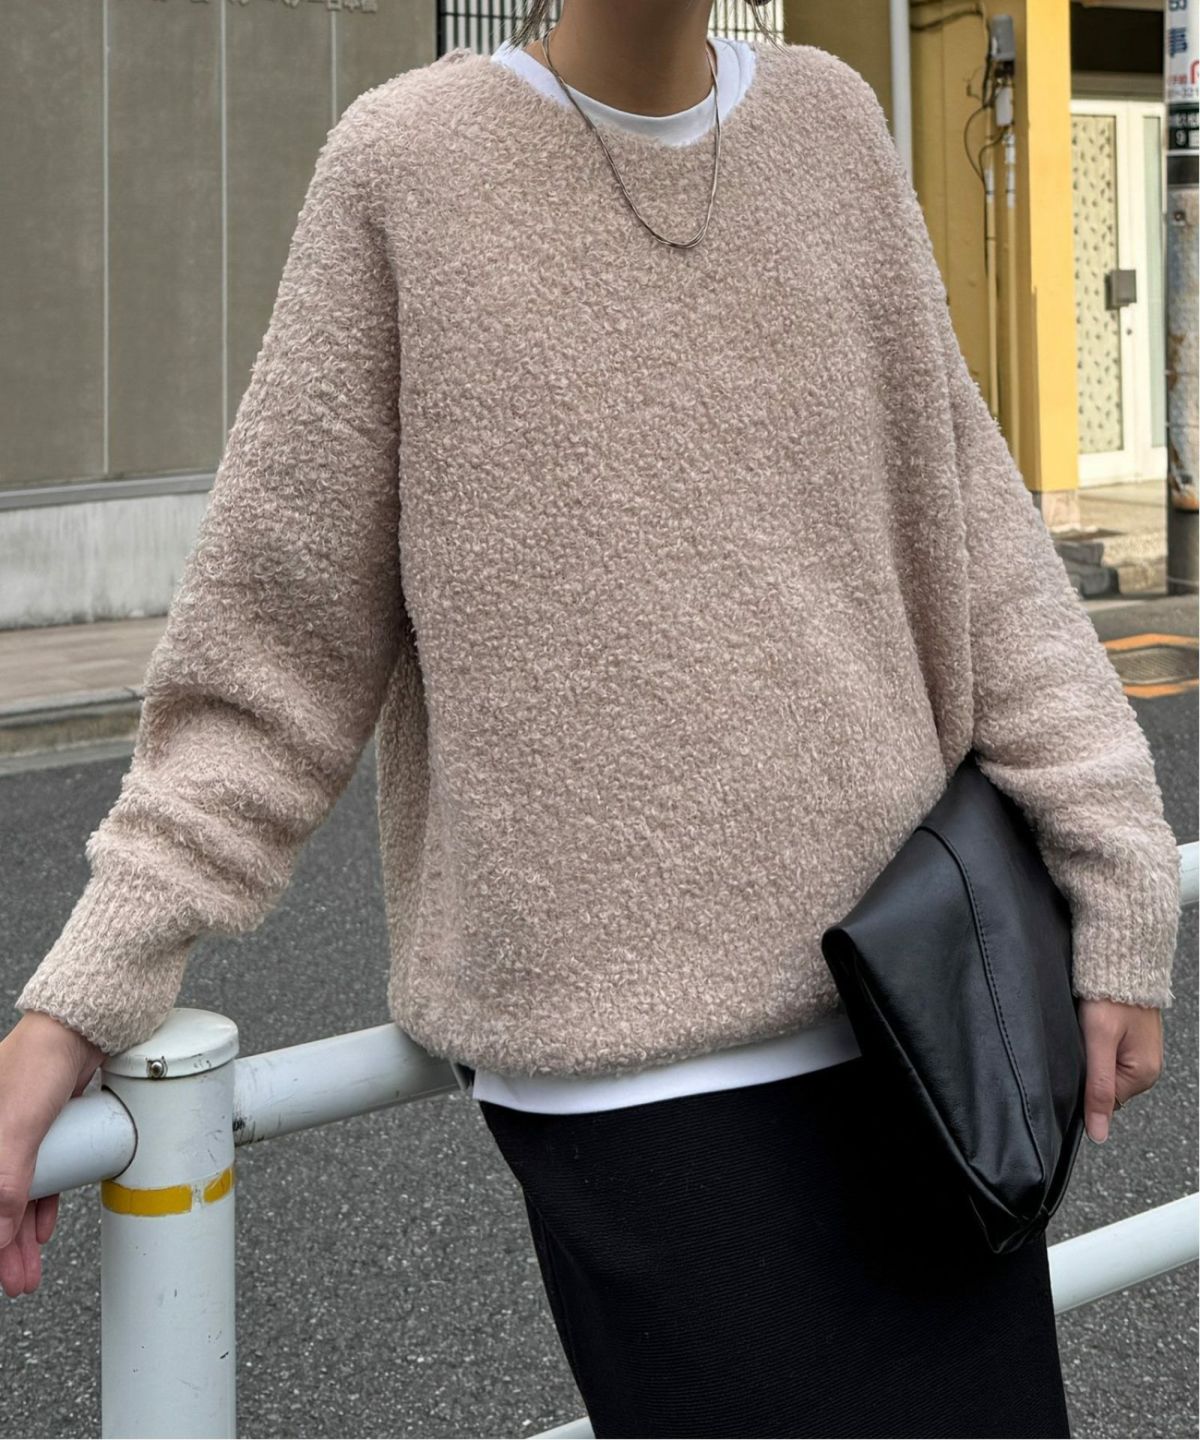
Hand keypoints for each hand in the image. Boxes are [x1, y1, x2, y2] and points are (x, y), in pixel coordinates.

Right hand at [0, 1011, 105, 1296]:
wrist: (80, 1030)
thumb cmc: (35, 1066)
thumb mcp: (15, 1134)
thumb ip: (7, 1187)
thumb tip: (0, 1236)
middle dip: (2, 1249)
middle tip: (17, 1284)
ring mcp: (14, 1135)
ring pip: (16, 1197)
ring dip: (21, 1237)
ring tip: (28, 1272)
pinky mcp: (42, 1129)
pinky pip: (38, 1178)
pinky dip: (40, 1206)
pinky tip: (41, 1231)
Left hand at [1078, 998, 1162, 1144]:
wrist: (1123, 960)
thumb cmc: (1111, 997)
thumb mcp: (1099, 1043)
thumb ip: (1098, 1088)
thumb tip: (1099, 1133)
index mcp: (1142, 1075)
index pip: (1104, 1101)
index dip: (1084, 1084)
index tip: (1075, 1061)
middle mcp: (1146, 1068)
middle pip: (1104, 1085)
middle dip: (1087, 1067)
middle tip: (1082, 1040)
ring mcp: (1140, 1052)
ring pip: (1103, 1067)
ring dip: (1091, 1053)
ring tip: (1087, 1029)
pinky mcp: (1131, 1038)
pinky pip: (1107, 1051)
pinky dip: (1096, 1041)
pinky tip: (1092, 1025)